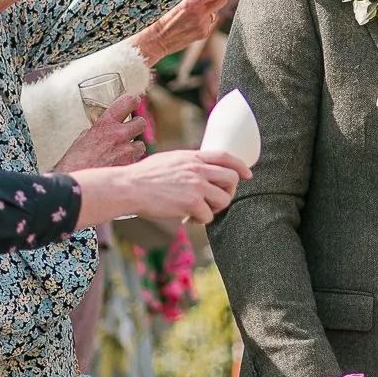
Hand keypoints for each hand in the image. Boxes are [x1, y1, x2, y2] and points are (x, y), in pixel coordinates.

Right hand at [55, 91, 148, 172]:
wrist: (77, 184)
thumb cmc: (75, 162)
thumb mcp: (83, 139)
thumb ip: (97, 131)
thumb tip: (104, 130)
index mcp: (105, 124)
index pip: (127, 102)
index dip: (133, 100)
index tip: (134, 100)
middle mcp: (119, 134)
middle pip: (141, 122)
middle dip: (137, 126)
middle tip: (131, 130)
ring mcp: (127, 150)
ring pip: (141, 144)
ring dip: (134, 148)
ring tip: (121, 154)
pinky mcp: (131, 165)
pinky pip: (136, 160)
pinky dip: (130, 162)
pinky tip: (118, 166)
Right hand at [73, 147, 244, 226]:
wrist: (129, 187)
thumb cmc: (143, 176)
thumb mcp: (170, 160)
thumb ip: (188, 163)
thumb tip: (200, 170)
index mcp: (193, 157)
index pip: (225, 156)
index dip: (240, 165)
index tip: (248, 174)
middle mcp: (198, 168)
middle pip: (231, 178)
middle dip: (228, 192)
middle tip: (215, 201)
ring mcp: (196, 185)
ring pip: (223, 200)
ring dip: (214, 209)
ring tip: (197, 211)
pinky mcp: (191, 202)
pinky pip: (208, 216)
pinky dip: (199, 220)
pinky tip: (186, 218)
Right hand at [134, 0, 232, 65]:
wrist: (154, 40)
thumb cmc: (157, 16)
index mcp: (192, 2)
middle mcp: (200, 14)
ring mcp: (203, 25)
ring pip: (215, 9)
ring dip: (209, 4)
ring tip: (193, 6)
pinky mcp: (203, 33)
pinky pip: (209, 20)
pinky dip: (203, 16)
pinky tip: (189, 19)